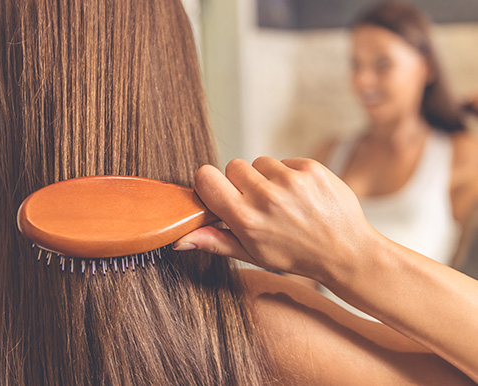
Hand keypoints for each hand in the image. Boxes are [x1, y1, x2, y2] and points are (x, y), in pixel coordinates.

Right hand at [174, 157, 374, 283]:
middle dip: (241, 181)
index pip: (206, 177)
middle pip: (232, 165)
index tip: (220, 193)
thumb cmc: (296, 255)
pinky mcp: (310, 168)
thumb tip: (179, 238)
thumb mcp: (252, 254)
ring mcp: (290, 180)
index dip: (209, 183)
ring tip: (283, 201)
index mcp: (246, 219)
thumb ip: (215, 241)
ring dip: (266, 177)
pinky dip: (288, 174)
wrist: (346, 251)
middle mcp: (266, 196)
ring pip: (259, 162)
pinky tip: (300, 195)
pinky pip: (284, 161)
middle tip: (258, 203)